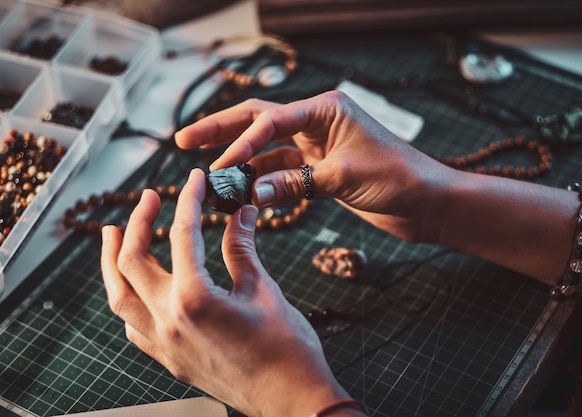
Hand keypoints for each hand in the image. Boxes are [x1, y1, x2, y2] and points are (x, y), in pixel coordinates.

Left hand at [100, 169, 353, 415]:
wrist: (291, 399)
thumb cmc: (286, 348)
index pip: (182, 234)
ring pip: (118, 295)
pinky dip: (127, 298)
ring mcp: (164, 344)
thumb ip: (243, 248)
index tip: (194, 180)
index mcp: (194, 298)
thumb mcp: (263, 289)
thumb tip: (241, 213)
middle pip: (132, 261)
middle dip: (137, 223)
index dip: (188, 199)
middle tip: (147, 198)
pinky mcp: (169, 359)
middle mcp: (168, 321)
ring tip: (113, 235)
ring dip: (112, 261)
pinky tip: (136, 287)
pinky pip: (132, 325)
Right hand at [175, 90, 454, 241]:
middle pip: (260, 121)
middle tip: (185, 141)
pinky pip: (284, 172)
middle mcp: (318, 122)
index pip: (271, 119)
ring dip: (243, 163)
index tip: (218, 166)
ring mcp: (317, 145)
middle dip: (223, 131)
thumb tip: (253, 193)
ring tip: (214, 179)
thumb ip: (298, 184)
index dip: (240, 142)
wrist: (427, 202)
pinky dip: (265, 182)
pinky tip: (247, 193)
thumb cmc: (399, 179)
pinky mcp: (320, 169)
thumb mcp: (345, 177)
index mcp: (326, 109)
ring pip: (268, 149)